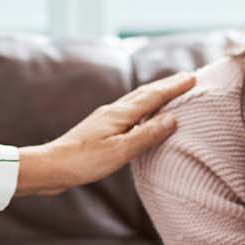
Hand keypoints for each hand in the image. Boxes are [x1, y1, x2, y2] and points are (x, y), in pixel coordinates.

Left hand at [16, 72, 196, 195]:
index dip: (174, 87)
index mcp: (120, 114)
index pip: (153, 96)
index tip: (193, 78)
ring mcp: (105, 118)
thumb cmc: (84, 162)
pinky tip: (140, 115)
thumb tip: (172, 118)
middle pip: (145, 93)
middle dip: (167, 85)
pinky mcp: (99, 128)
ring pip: (136, 100)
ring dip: (154, 93)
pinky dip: (142, 107)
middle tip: (187, 78)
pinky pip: (128, 111)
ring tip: (169, 91)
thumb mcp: (120, 151)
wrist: (51, 166)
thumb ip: (147, 135)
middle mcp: (113, 111)